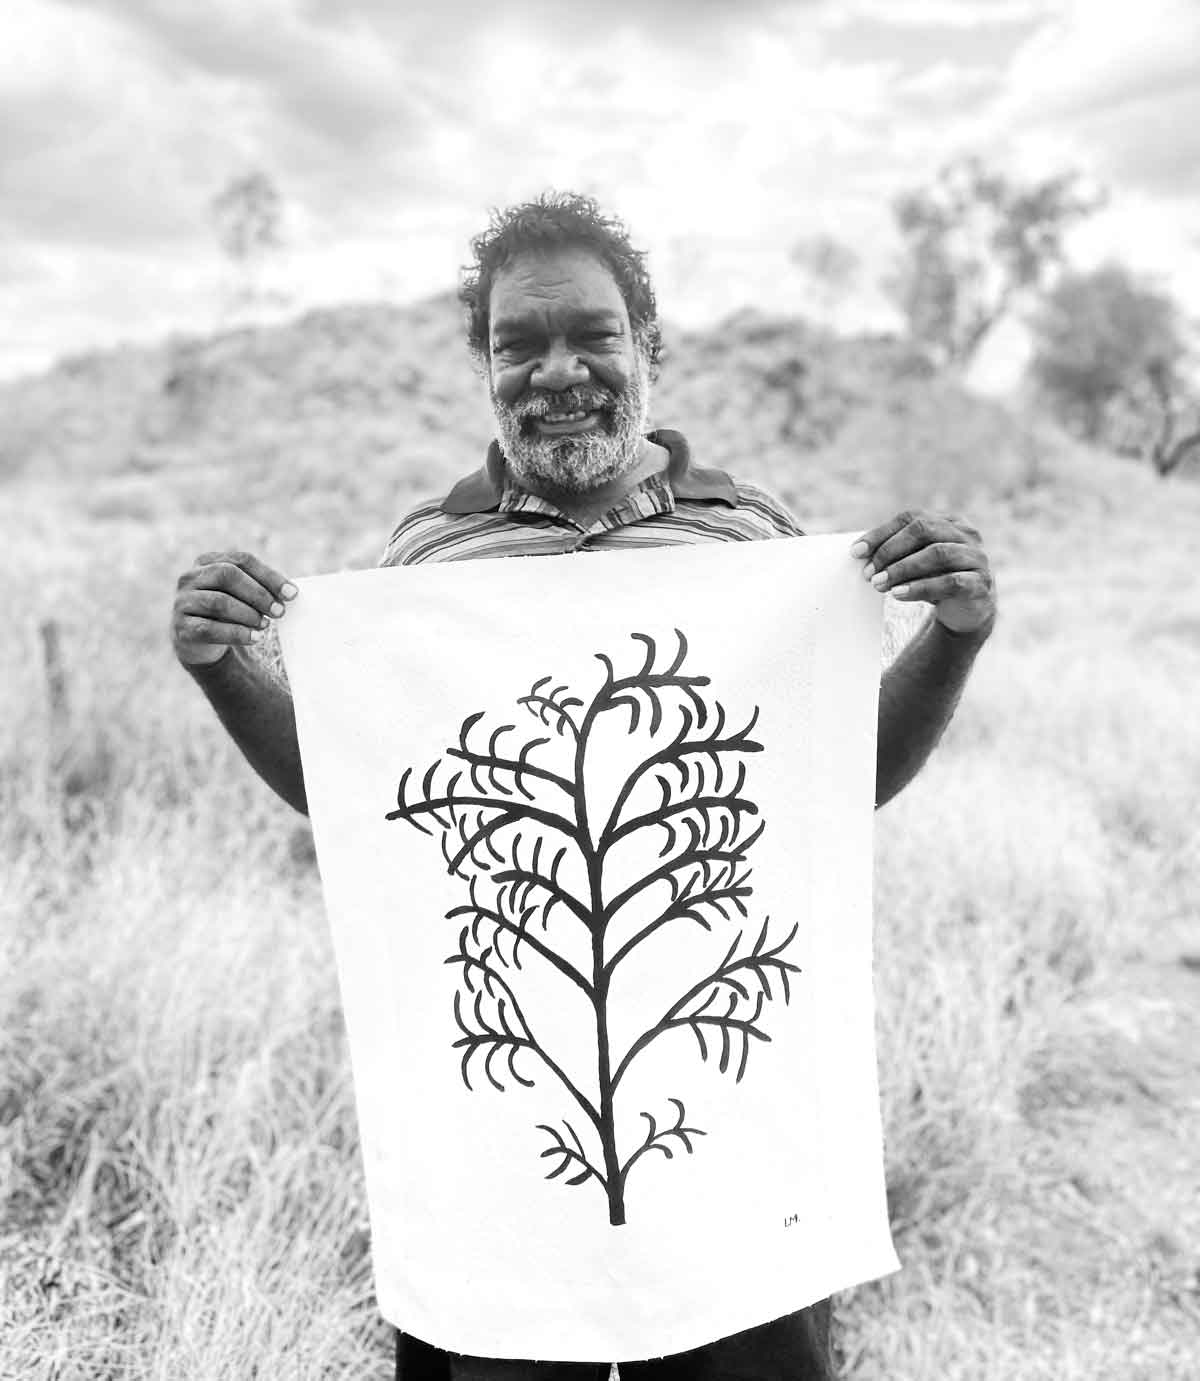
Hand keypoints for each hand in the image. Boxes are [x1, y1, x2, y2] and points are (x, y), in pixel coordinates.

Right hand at [172, 550, 296, 666]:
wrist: (200, 643)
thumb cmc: (229, 614)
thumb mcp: (243, 597)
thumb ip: (263, 590)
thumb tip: (291, 592)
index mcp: (208, 562)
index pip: (242, 561)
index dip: (269, 576)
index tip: (291, 594)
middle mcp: (190, 577)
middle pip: (227, 575)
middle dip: (258, 594)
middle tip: (279, 611)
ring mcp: (182, 601)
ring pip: (219, 602)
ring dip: (248, 614)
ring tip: (265, 625)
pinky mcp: (181, 627)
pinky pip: (209, 628)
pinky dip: (236, 633)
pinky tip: (255, 638)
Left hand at [850, 511, 995, 635]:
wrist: (968, 611)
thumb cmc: (935, 581)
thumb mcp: (914, 564)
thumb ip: (894, 554)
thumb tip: (859, 553)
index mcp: (948, 522)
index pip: (910, 518)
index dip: (881, 533)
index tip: (856, 552)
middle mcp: (966, 534)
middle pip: (923, 530)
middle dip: (890, 551)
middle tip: (867, 573)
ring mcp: (977, 557)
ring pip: (937, 554)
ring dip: (902, 569)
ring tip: (878, 584)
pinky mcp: (980, 583)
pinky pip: (950, 581)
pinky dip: (920, 587)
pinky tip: (898, 594)